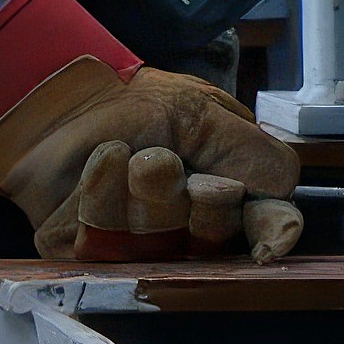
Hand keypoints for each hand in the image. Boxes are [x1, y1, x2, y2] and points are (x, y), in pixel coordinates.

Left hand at [0, 0, 299, 263]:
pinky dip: (106, 192)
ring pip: (161, 242)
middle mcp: (185, 230)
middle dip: (200, 202)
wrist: (57, 91)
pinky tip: (104, 159)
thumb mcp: (210, 115)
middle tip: (173, 162)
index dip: (268, 236)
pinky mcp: (87, 251)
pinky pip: (104, 242)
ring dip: (151, 193)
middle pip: (212, 239)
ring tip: (132, 153)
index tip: (264, 239)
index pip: (265, 232)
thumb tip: (286, 228)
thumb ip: (263, 162)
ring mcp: (136, 245)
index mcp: (226, 198)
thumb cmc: (135, 100)